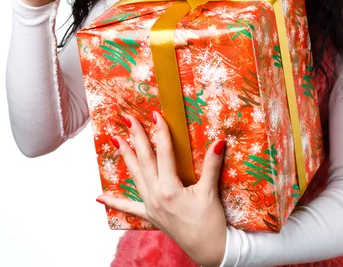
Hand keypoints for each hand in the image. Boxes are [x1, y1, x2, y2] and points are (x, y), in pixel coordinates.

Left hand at [97, 111, 226, 266]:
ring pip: (135, 175)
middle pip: (144, 160)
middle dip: (136, 137)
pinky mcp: (150, 216)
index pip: (163, 152)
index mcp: (170, 188)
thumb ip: (212, 165)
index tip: (155, 114)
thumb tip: (219, 141)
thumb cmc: (210, 223)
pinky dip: (115, 202)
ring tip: (115, 139)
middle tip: (128, 118)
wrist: (209, 251)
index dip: (160, 131)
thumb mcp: (210, 191)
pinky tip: (100, 197)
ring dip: (125, 156)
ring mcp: (151, 206)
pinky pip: (130, 208)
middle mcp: (156, 195)